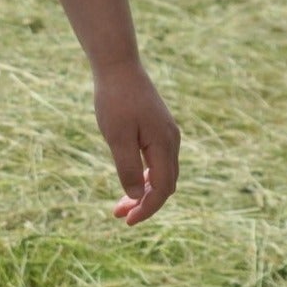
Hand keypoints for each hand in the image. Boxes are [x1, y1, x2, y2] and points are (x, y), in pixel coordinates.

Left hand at [91, 60, 179, 225]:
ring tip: (120, 204)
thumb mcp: (117, 136)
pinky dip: (145, 175)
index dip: (147, 208)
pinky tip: (129, 179)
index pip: (162, 189)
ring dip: (144, 191)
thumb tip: (138, 197)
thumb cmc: (115, 100)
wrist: (118, 66)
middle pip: (165, 184)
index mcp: (164, 144)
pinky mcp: (158, 128)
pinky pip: (157, 160)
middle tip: (119, 216)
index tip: (126, 220)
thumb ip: (128, 167)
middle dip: (145, 203)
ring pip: (161, 172)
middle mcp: (171, 141)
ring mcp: (166, 133)